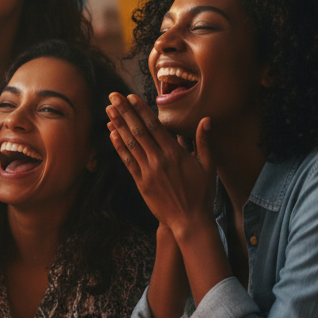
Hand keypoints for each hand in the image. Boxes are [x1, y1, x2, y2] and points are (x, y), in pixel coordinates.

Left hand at [105, 93, 216, 238]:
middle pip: (138, 131)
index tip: (130, 97)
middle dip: (125, 112)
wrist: (189, 221)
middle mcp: (159, 160)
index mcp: (175, 153)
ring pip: (130, 144)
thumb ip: (204, 142)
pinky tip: (112, 135)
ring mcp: (148, 172)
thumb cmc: (202, 193)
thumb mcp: (208, 166)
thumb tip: (206, 120)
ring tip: (108, 110)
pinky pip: (127, 162)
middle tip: (113, 96)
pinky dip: (119, 147)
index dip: (141, 110)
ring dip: (118, 125)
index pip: (155, 126)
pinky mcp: (141, 183)